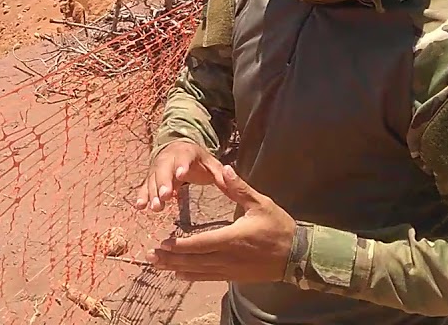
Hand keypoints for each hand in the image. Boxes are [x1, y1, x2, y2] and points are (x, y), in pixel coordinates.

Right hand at [133, 141, 227, 212]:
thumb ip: (220, 173)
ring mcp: (157, 168)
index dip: (181, 165)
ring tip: (156, 208)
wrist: (179, 150)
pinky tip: (140, 206)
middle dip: (163, 183)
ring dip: (153, 193)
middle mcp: (168, 158)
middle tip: (165, 197)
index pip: (183, 158)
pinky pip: (145, 186)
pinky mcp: (151, 177)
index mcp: (186, 152)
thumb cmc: (199, 161)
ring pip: (153, 179)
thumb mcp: (211, 164)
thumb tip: (229, 175)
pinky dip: (142, 195)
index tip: (181, 175)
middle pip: (164, 169)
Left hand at [147, 165, 295, 283]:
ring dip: (177, 268)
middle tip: (150, 257)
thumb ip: (240, 188)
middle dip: (170, 259)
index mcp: (232, 238)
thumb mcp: (261, 204)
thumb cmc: (279, 227)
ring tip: (158, 266)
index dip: (179, 246)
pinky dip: (192, 276)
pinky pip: (209, 278)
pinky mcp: (234, 276)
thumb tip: (224, 169)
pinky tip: (179, 275)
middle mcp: (228, 257)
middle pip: (194, 260)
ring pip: (199, 271)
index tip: (162, 244)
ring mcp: (230, 269)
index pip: (199, 244)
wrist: (298, 255)